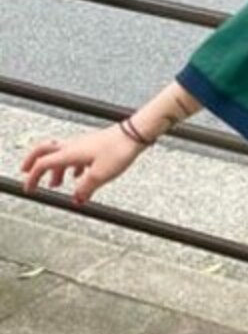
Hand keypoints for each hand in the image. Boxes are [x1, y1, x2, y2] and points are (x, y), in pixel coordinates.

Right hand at [20, 125, 144, 206]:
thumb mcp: (100, 175)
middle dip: (33, 163)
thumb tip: (77, 198)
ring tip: (57, 184)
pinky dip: (72, 167)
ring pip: (61, 155)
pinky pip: (76, 156)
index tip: (30, 189)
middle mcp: (72, 146)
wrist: (135, 135)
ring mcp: (83, 144)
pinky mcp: (94, 145)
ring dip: (55, 170)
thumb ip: (85, 189)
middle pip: (44, 151)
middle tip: (27, 174)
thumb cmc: (119, 150)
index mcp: (69, 153)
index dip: (33, 177)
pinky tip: (79, 175)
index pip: (42, 164)